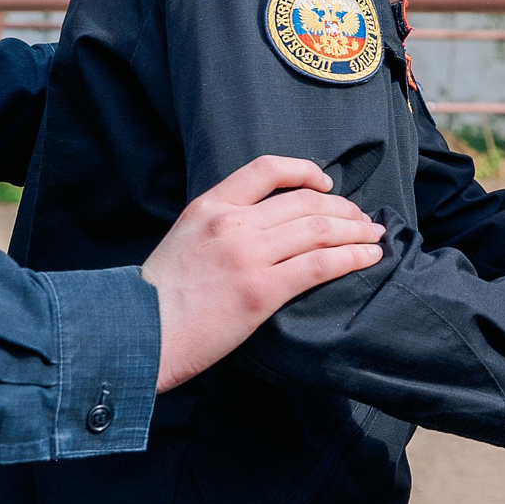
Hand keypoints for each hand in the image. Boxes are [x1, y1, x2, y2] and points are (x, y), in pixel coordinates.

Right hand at [143, 156, 384, 391]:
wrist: (130, 335)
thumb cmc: (152, 300)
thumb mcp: (181, 241)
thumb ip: (217, 228)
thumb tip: (259, 230)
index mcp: (209, 206)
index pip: (266, 168)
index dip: (305, 171)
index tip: (326, 184)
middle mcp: (232, 222)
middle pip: (304, 201)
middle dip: (343, 209)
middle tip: (362, 219)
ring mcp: (248, 255)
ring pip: (319, 229)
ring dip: (355, 231)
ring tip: (373, 236)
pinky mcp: (262, 290)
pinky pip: (320, 265)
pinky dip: (352, 257)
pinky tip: (368, 258)